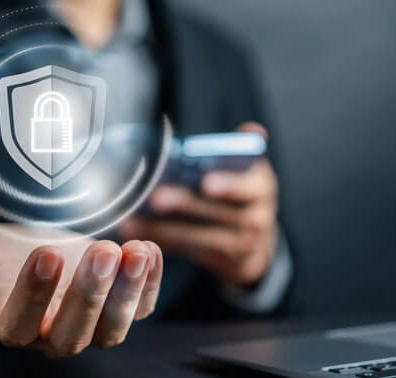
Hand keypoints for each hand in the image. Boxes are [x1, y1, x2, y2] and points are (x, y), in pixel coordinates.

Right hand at [0, 225, 161, 356]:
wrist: (35, 251)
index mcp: (12, 325)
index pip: (22, 322)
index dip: (34, 294)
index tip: (43, 253)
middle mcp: (55, 334)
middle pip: (75, 333)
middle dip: (90, 294)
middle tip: (101, 250)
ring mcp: (93, 324)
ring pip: (114, 326)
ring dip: (128, 291)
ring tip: (135, 252)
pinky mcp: (122, 306)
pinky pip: (143, 306)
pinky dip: (150, 282)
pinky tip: (150, 249)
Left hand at [119, 122, 277, 286]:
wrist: (255, 240)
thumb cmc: (237, 195)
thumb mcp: (244, 171)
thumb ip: (239, 151)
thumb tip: (252, 130)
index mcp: (261, 185)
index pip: (249, 184)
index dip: (229, 184)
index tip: (204, 183)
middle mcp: (259, 216)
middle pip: (221, 212)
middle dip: (186, 205)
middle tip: (155, 199)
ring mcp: (246, 244)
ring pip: (203, 238)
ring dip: (166, 229)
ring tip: (135, 222)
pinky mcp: (228, 264)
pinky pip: (193, 253)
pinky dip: (166, 243)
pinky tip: (140, 235)